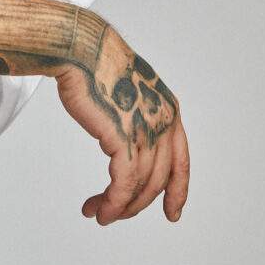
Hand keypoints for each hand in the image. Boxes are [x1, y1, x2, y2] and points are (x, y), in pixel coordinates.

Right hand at [56, 25, 189, 224]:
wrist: (83, 50)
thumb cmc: (97, 66)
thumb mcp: (128, 93)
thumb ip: (135, 118)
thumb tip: (123, 142)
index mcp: (169, 111)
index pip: (181, 162)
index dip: (178, 191)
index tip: (173, 213)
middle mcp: (164, 123)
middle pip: (157, 180)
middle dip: (135, 204)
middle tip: (112, 214)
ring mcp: (146, 131)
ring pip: (139, 187)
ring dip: (118, 207)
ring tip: (98, 213)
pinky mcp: (123, 138)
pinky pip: (122, 185)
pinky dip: (112, 203)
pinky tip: (98, 209)